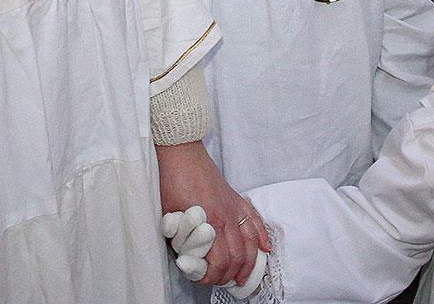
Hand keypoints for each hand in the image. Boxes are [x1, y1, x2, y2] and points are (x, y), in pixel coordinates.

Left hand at [155, 141, 269, 286]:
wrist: (179, 152)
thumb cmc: (171, 180)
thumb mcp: (169, 214)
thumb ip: (179, 238)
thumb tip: (187, 257)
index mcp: (209, 222)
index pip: (219, 262)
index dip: (211, 277)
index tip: (201, 278)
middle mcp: (226, 216)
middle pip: (237, 257)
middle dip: (229, 275)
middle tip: (219, 282)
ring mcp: (234, 207)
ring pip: (250, 243)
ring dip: (248, 264)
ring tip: (242, 276)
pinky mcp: (235, 199)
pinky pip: (255, 221)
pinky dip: (261, 237)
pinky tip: (264, 248)